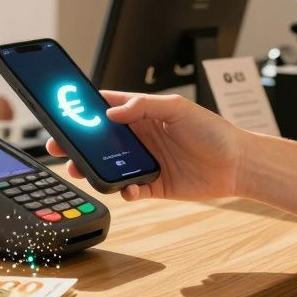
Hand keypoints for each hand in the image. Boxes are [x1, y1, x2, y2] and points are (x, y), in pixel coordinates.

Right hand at [46, 91, 244, 201]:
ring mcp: (145, 162)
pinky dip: (123, 190)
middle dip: (76, 144)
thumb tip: (112, 112)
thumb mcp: (178, 108)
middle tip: (58, 147)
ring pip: (108, 166)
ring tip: (81, 171)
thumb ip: (144, 106)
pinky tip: (128, 189)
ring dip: (92, 169)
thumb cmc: (213, 131)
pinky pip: (129, 189)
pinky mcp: (153, 185)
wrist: (238, 165)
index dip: (83, 110)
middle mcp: (140, 138)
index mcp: (143, 114)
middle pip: (99, 140)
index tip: (63, 112)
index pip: (106, 108)